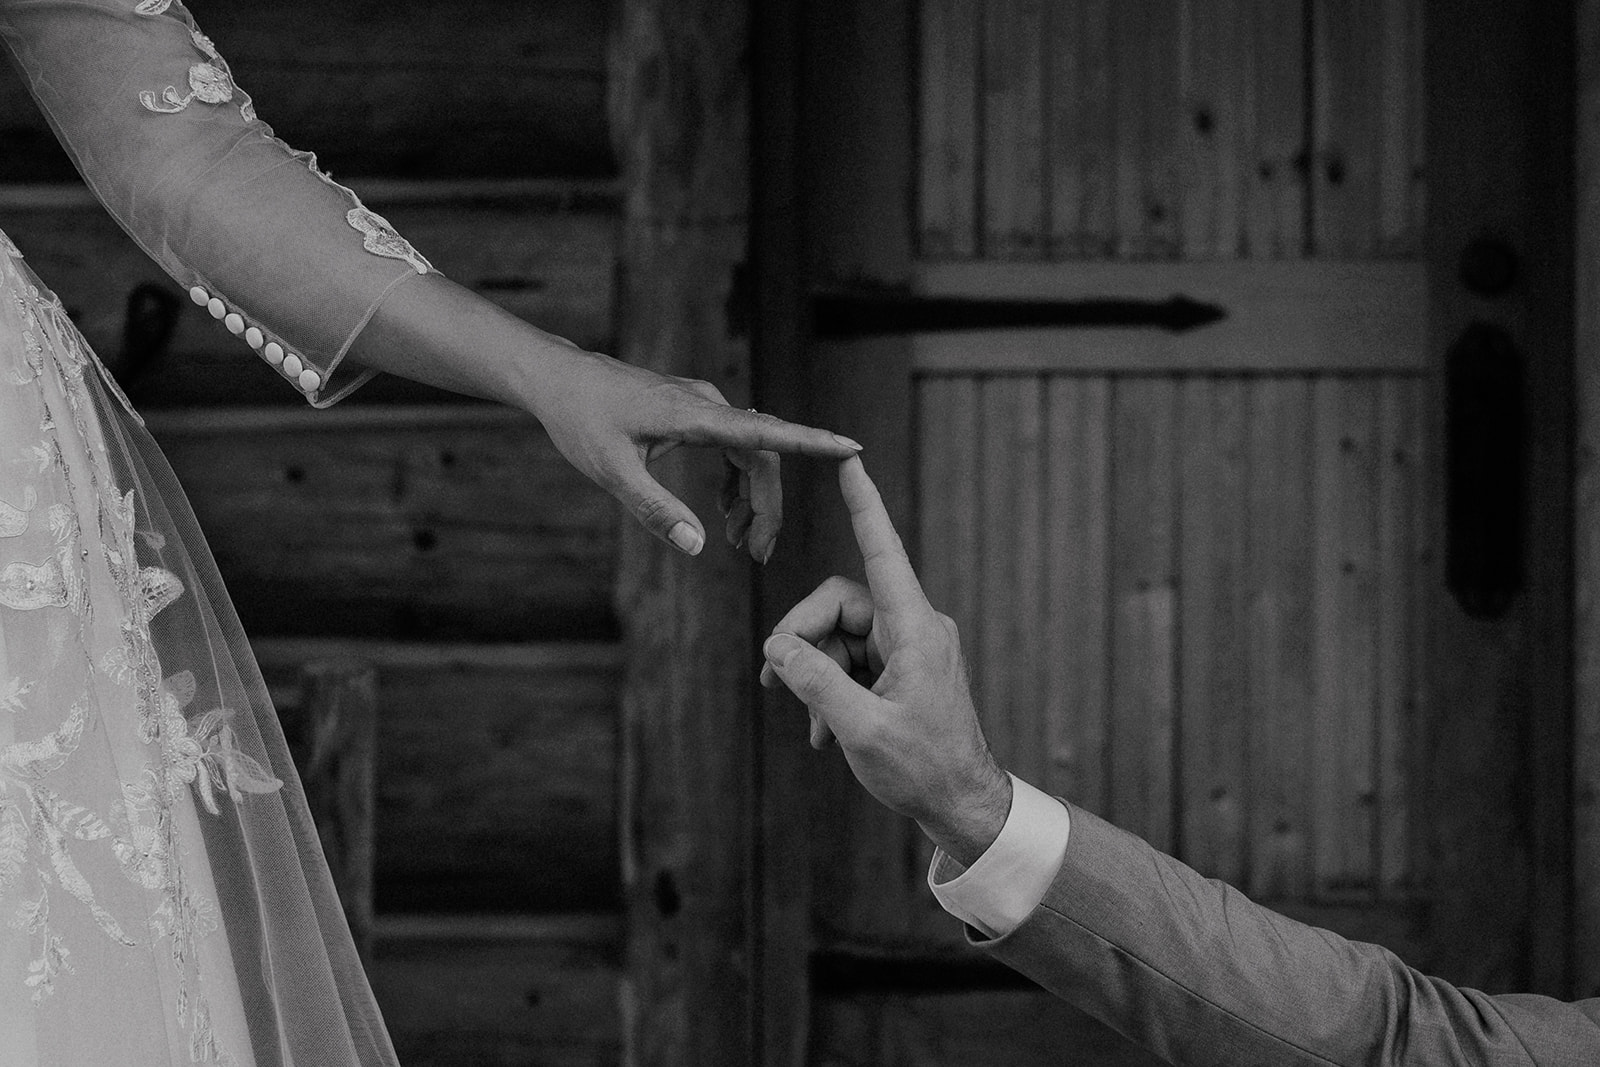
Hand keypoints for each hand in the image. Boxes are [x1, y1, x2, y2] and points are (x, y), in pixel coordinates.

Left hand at [533, 348, 860, 561]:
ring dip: (752, 497)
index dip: (813, 442)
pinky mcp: (691, 409)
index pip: (766, 432)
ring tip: (741, 542)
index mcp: (693, 416)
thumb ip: (654, 510)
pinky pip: (731, 445)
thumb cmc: (579, 420)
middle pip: (761, 455)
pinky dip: (735, 480)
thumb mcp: (611, 473)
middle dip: (767, 506)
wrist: (556, 378)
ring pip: (748, 452)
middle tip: (758, 555)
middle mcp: (705, 405)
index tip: (852, 448)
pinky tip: (724, 511)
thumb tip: (698, 547)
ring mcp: (700, 405)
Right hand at [759, 457, 1011, 865]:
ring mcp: (910, 649)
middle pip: (839, 603)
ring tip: (810, 725)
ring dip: (815, 675)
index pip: (882, 551)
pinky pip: (853, 661)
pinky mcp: (904, 670)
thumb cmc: (923, 770)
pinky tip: (824, 734)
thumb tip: (778, 648)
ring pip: (840, 635)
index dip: (864, 504)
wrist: (964, 806)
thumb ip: (815, 682)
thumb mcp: (860, 729)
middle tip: (775, 680)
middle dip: (802, 637)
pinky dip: (833, 690)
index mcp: (915, 629)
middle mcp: (915, 627)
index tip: (850, 460)